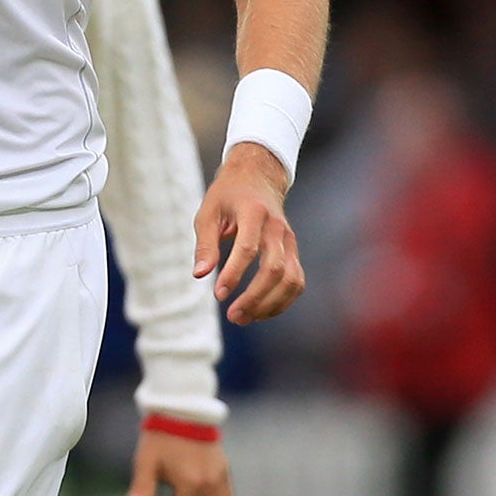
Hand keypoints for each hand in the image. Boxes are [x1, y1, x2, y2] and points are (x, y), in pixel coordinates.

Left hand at [193, 143, 303, 324]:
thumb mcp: (208, 212)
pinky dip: (282, 301)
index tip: (218, 295)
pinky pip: (296, 281)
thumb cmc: (228, 196)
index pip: (248, 248)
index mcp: (253, 212)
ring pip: (291, 279)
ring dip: (270, 304)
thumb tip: (200, 275)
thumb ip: (205, 244)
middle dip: (254, 297)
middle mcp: (277, 227)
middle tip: (232, 315)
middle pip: (274, 269)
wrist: (257, 177)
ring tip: (244, 318)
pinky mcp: (294, 252)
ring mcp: (290, 240)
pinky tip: (260, 311)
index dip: (234, 274)